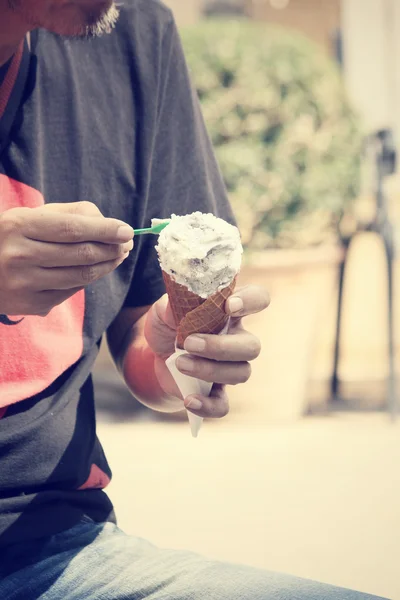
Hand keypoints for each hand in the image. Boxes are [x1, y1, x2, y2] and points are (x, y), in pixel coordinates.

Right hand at [0, 201, 133, 315]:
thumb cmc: (13, 237)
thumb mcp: (32, 216)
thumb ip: (70, 214)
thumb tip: (110, 225)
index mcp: (18, 226)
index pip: (72, 228)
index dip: (104, 229)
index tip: (126, 230)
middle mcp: (19, 256)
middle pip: (81, 254)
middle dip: (112, 248)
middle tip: (126, 244)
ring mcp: (24, 284)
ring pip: (81, 276)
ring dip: (107, 266)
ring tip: (117, 255)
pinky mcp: (30, 305)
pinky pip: (70, 291)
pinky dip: (87, 280)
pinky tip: (94, 269)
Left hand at [145, 285, 269, 418]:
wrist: (154, 355)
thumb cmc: (167, 325)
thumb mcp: (164, 310)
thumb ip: (172, 305)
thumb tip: (180, 301)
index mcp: (229, 313)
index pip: (257, 299)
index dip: (251, 301)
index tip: (229, 306)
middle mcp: (236, 339)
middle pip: (252, 346)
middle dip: (221, 347)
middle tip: (189, 343)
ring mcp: (228, 367)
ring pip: (240, 373)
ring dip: (209, 370)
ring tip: (180, 363)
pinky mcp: (215, 392)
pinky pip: (223, 405)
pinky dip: (208, 405)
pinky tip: (189, 400)